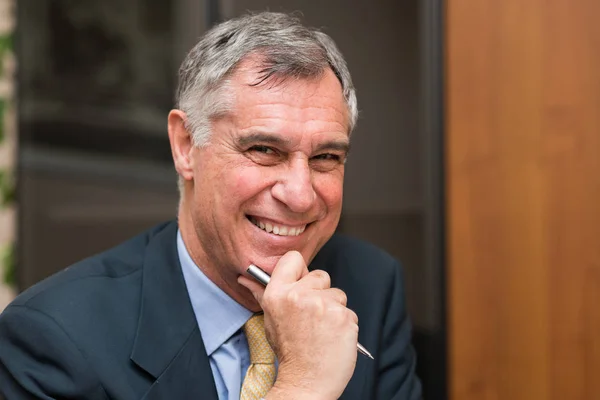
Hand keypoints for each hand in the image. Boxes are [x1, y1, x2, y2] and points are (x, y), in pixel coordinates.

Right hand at [238, 251, 358, 399]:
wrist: (307, 383)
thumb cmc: (290, 352)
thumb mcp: (270, 320)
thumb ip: (261, 294)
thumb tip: (244, 278)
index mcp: (278, 293)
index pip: (293, 258)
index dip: (300, 271)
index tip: (300, 284)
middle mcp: (299, 296)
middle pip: (320, 275)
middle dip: (319, 292)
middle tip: (311, 316)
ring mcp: (323, 305)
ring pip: (337, 293)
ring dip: (333, 308)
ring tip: (322, 329)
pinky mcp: (344, 317)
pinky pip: (348, 311)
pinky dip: (344, 323)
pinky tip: (333, 336)